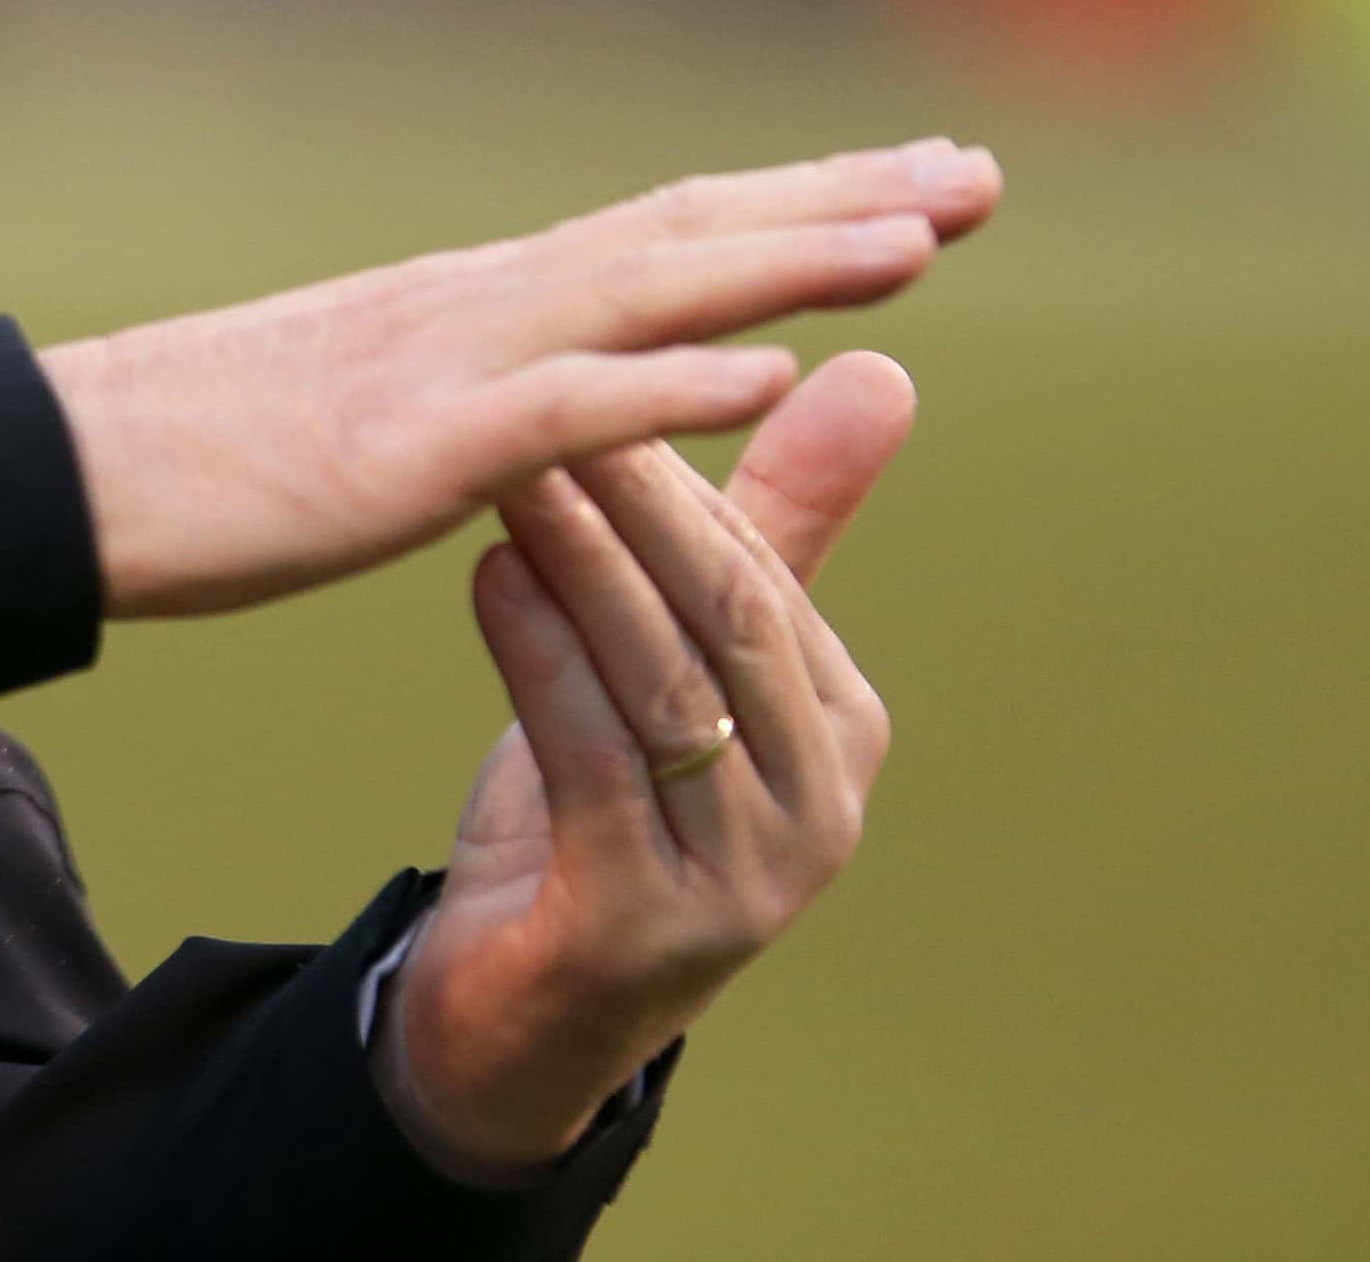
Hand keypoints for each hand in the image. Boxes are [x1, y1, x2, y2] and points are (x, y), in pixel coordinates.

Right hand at [35, 142, 990, 619]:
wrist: (53, 474)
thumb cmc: (193, 464)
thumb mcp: (363, 420)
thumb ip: (472, 401)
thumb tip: (561, 405)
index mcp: (471, 307)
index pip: (665, 232)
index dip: (799, 203)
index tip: (922, 185)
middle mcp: (474, 305)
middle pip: (686, 232)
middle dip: (840, 200)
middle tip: (979, 174)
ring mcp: (439, 366)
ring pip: (644, 293)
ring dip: (788, 260)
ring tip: (921, 240)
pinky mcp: (399, 449)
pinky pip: (557, 413)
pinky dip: (669, 387)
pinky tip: (768, 375)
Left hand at [379, 348, 926, 1169]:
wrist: (518, 1014)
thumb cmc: (604, 804)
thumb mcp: (683, 662)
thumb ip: (766, 529)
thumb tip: (879, 366)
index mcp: (842, 732)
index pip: (765, 572)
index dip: (683, 464)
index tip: (605, 355)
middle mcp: (818, 810)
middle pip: (727, 618)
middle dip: (644, 497)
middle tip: (561, 385)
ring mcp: (743, 878)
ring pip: (661, 682)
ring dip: (584, 561)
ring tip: (517, 462)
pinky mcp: (647, 924)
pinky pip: (593, 760)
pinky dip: (541, 654)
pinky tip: (490, 571)